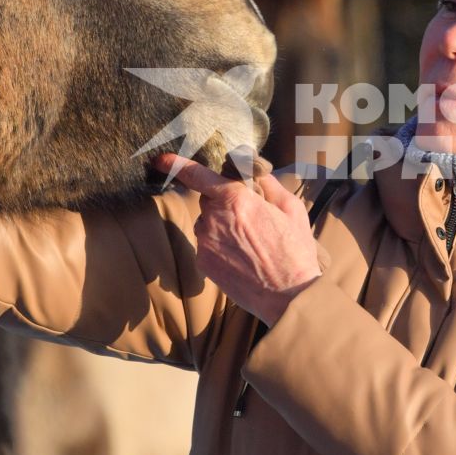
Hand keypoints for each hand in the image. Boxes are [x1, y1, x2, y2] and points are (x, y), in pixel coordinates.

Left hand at [153, 154, 322, 324]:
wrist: (288, 294)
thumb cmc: (294, 250)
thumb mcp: (291, 208)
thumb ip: (268, 184)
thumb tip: (254, 171)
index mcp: (235, 199)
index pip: (197, 175)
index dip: (176, 164)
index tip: (161, 159)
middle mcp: (213, 219)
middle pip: (207, 200)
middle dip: (223, 202)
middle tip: (250, 216)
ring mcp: (205, 243)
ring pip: (206, 223)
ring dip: (221, 225)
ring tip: (249, 242)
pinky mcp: (203, 263)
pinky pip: (207, 244)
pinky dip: (220, 246)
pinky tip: (242, 257)